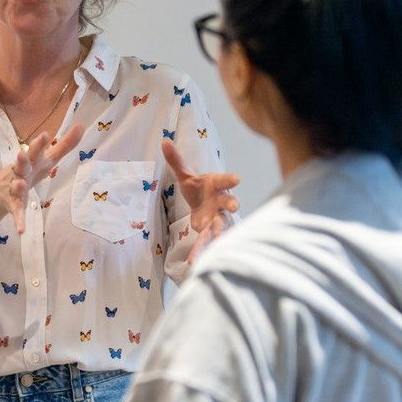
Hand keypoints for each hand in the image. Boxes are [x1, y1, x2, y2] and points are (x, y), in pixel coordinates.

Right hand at [5, 123, 83, 232]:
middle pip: (24, 162)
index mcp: (31, 161)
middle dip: (26, 157)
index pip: (38, 151)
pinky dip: (19, 220)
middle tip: (25, 152)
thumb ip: (64, 145)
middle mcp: (21, 171)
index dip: (41, 143)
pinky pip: (16, 212)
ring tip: (20, 184)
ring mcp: (14, 187)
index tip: (46, 134)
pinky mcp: (11, 204)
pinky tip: (22, 231)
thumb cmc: (27, 172)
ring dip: (18, 184)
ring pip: (16, 185)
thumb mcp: (46, 160)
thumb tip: (82, 125)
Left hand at [161, 139, 239, 260]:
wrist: (204, 205)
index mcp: (216, 185)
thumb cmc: (199, 189)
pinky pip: (207, 241)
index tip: (237, 179)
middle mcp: (221, 202)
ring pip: (221, 225)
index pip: (224, 181)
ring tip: (216, 241)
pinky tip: (194, 261)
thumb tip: (164, 140)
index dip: (230, 180)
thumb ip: (176, 161)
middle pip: (230, 202)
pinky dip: (201, 250)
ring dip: (219, 233)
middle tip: (235, 206)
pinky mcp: (211, 231)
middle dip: (233, 203)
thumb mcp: (186, 176)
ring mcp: (219, 218)